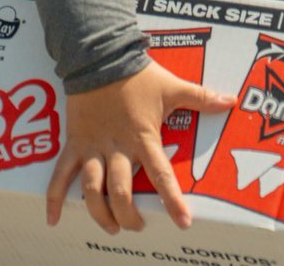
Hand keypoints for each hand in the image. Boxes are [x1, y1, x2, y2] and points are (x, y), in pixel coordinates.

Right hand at [45, 60, 236, 232]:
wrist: (99, 56)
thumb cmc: (138, 74)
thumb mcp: (172, 87)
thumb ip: (201, 97)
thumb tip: (231, 101)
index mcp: (142, 137)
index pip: (160, 174)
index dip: (172, 200)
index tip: (182, 222)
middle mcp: (116, 147)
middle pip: (120, 192)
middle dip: (128, 215)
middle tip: (138, 227)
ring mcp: (92, 147)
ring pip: (91, 190)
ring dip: (99, 213)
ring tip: (111, 227)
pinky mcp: (74, 143)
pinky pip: (60, 174)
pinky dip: (55, 197)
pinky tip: (52, 218)